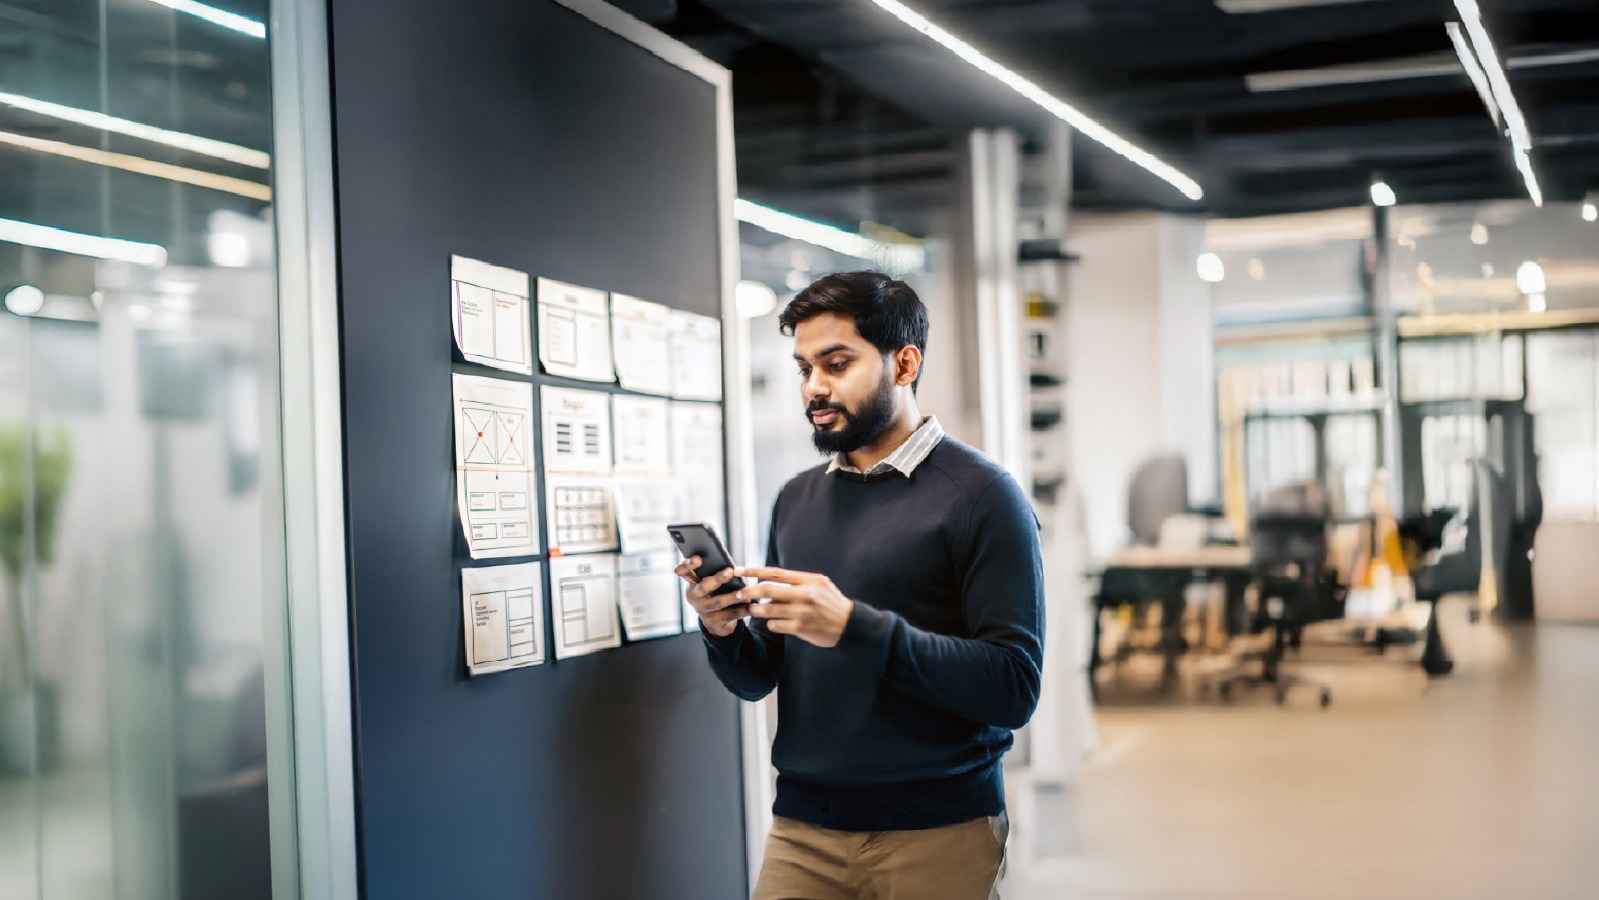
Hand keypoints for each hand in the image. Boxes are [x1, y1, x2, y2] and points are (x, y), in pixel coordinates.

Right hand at [674, 555, 747, 636]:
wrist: (716, 620)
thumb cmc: (717, 591)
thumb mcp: (713, 581)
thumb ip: (717, 572)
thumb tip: (734, 569)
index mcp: (692, 582)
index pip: (684, 571)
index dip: (688, 565)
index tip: (698, 558)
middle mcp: (694, 596)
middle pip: (703, 587)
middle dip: (717, 579)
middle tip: (729, 571)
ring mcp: (702, 610)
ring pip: (718, 602)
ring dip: (732, 597)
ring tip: (744, 592)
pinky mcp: (713, 622)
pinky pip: (729, 615)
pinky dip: (741, 609)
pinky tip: (750, 604)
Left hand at [734, 566, 853, 647]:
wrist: (849, 623)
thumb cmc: (831, 602)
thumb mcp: (819, 584)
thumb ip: (796, 581)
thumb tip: (769, 579)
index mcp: (808, 580)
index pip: (775, 572)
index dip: (754, 571)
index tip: (739, 570)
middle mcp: (805, 594)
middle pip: (768, 589)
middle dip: (749, 592)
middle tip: (739, 594)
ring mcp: (802, 612)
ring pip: (768, 609)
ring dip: (757, 610)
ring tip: (754, 610)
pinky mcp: (801, 628)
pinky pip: (775, 625)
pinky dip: (771, 623)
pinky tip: (774, 623)